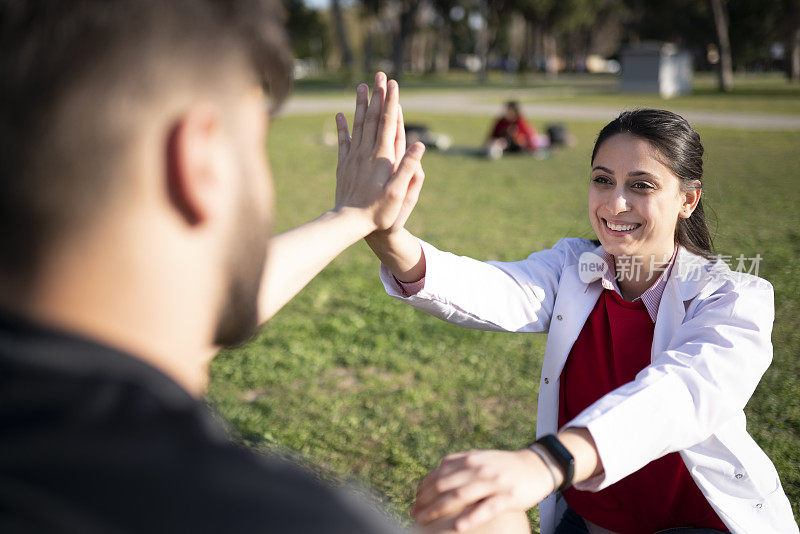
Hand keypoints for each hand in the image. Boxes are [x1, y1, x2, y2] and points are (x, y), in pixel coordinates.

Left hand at [334, 72, 424, 232]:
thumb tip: (419, 145)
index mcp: (382, 157)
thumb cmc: (378, 212)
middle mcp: (366, 153)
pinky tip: (340, 115)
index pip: (388, 123)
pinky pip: (343, 142)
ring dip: (361, 105)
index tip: (393, 84)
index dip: (391, 103)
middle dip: (377, 96)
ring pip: (358, 125)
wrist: (348, 223)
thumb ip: (408, 168)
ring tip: (361, 86)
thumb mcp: (399, 194)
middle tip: (379, 75)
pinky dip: (342, 127)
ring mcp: (353, 158)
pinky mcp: (344, 166)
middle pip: (373, 118)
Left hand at [410, 449, 554, 531]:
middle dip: (425, 500)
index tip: (415, 501)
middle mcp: (478, 469)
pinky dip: (471, 517)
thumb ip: (460, 461)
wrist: (536, 466)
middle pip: (444, 485)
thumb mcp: (481, 457)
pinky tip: (458, 526)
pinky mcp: (507, 496)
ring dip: (438, 509)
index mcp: (470, 459)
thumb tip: (437, 468)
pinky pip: (486, 508)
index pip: (439, 473)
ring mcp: (493, 482)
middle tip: (414, 513)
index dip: (423, 488)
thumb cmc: (504, 465)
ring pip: (459, 496)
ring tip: (424, 520)